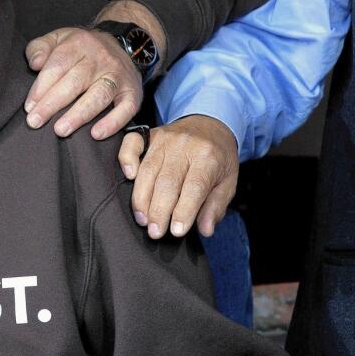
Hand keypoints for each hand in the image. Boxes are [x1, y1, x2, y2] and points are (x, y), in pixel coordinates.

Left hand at [23, 27, 142, 139]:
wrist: (124, 44)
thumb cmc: (82, 48)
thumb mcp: (58, 38)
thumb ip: (39, 48)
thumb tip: (34, 64)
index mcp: (79, 44)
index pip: (57, 66)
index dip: (41, 88)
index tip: (29, 107)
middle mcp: (100, 59)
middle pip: (75, 82)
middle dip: (53, 104)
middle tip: (35, 122)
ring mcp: (118, 76)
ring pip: (98, 96)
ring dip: (79, 114)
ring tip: (61, 130)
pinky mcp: (132, 92)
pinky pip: (126, 108)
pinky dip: (113, 122)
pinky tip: (96, 134)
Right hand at [120, 115, 238, 238]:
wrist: (211, 123)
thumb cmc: (218, 158)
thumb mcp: (228, 181)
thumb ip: (216, 206)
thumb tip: (205, 229)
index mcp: (209, 157)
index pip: (194, 187)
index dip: (184, 211)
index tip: (176, 231)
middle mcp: (185, 145)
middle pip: (167, 181)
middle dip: (159, 211)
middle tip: (155, 232)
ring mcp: (165, 138)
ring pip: (148, 170)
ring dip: (141, 198)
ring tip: (143, 220)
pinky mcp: (150, 134)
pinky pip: (132, 144)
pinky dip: (126, 159)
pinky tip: (129, 178)